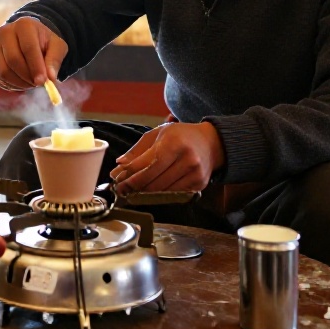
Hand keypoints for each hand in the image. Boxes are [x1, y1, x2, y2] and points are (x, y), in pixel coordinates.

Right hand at [0, 17, 67, 90]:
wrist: (30, 37)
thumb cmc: (45, 42)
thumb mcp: (57, 46)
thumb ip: (54, 60)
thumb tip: (50, 77)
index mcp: (24, 25)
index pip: (28, 47)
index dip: (36, 66)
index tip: (43, 81)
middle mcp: (5, 32)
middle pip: (13, 60)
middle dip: (27, 76)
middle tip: (39, 84)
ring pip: (3, 71)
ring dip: (20, 83)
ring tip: (32, 83)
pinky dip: (11, 86)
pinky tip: (22, 83)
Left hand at [109, 122, 224, 193]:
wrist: (212, 143)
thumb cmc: (182, 136)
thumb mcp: (158, 134)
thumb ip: (138, 150)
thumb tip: (120, 165)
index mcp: (173, 142)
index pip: (146, 164)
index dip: (129, 175)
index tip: (118, 181)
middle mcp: (186, 158)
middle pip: (153, 180)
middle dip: (134, 186)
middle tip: (122, 189)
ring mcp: (194, 173)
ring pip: (162, 190)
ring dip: (145, 192)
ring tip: (135, 190)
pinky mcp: (198, 184)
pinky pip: (173, 194)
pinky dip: (160, 194)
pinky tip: (152, 190)